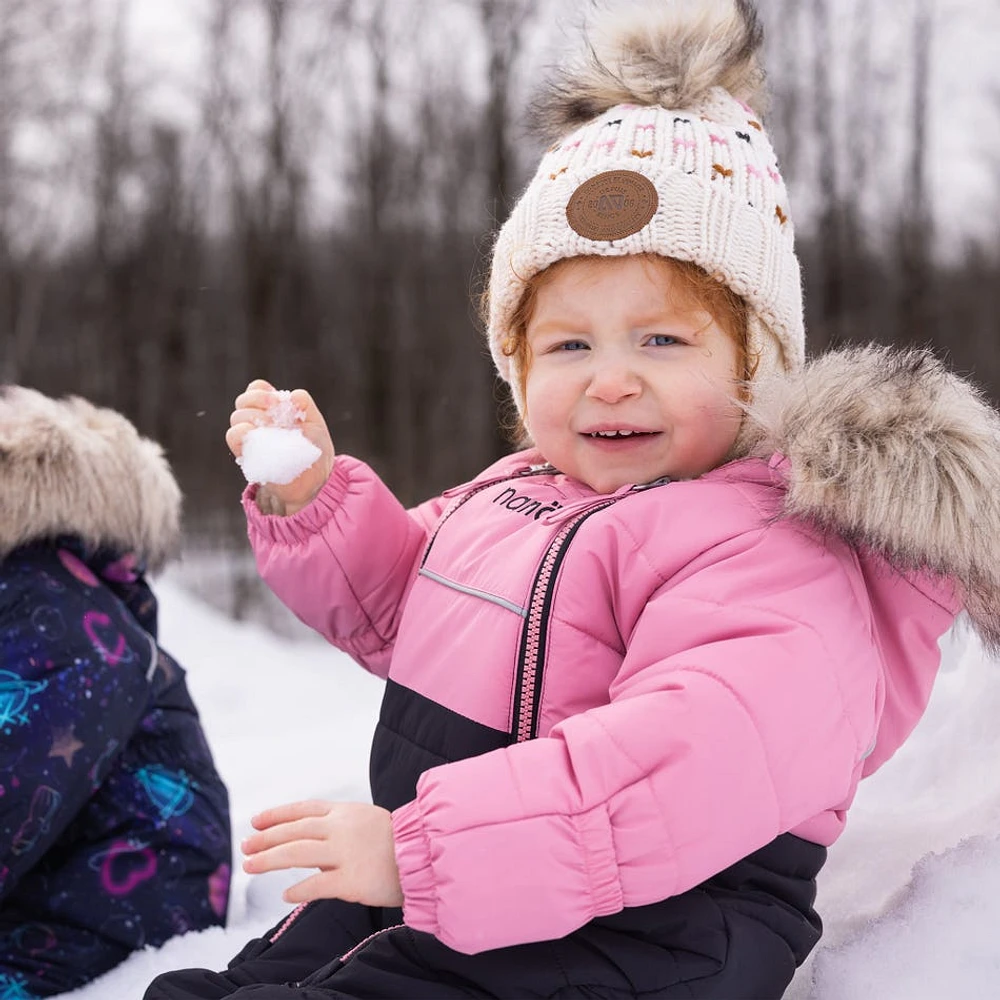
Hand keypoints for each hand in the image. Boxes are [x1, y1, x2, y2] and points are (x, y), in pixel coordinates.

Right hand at [226, 379, 335, 514]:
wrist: (314, 482)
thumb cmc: (314, 452)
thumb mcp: (316, 426)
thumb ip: (307, 407)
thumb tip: (295, 395)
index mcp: (272, 411)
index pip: (255, 390)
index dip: (260, 391)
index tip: (275, 400)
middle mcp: (258, 422)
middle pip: (243, 401)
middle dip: (257, 400)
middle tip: (274, 411)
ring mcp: (251, 439)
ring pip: (236, 417)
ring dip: (253, 416)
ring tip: (273, 428)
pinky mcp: (247, 455)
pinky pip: (233, 437)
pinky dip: (242, 431)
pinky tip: (258, 435)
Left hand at [242, 800, 402, 908]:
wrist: (424, 854)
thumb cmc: (395, 839)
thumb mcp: (365, 819)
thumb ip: (337, 825)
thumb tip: (306, 836)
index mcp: (345, 811)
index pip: (303, 809)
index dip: (277, 815)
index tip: (255, 821)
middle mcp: (341, 828)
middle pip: (294, 830)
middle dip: (266, 838)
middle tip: (245, 846)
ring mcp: (346, 853)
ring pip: (298, 853)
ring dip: (270, 859)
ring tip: (250, 866)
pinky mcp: (352, 880)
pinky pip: (318, 885)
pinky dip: (299, 890)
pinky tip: (286, 895)